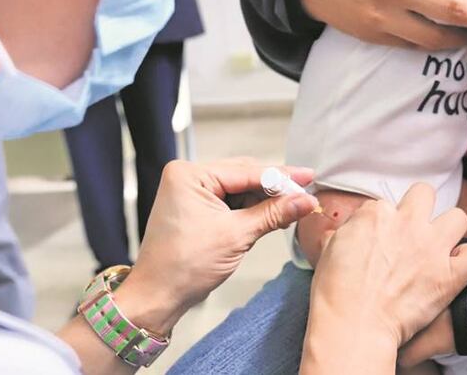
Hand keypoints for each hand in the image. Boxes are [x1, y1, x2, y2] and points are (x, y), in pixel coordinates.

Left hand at [114, 159, 318, 335]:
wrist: (158, 295)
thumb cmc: (184, 266)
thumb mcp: (236, 236)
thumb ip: (273, 214)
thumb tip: (305, 201)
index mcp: (190, 175)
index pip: (246, 171)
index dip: (281, 176)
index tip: (308, 177)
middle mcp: (188, 176)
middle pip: (243, 175)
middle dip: (274, 188)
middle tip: (305, 192)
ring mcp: (191, 191)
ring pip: (239, 188)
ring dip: (264, 199)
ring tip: (294, 205)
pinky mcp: (196, 206)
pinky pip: (230, 201)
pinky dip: (251, 209)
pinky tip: (273, 213)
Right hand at [301, 184, 466, 371]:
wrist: (353, 324)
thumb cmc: (335, 293)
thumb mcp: (330, 249)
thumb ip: (347, 232)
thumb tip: (352, 231)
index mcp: (376, 214)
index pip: (385, 205)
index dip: (384, 224)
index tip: (380, 242)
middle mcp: (407, 223)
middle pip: (424, 194)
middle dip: (420, 210)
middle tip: (413, 234)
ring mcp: (431, 247)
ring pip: (458, 218)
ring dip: (450, 232)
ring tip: (440, 249)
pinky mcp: (449, 275)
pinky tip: (458, 271)